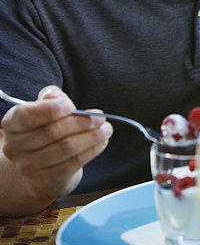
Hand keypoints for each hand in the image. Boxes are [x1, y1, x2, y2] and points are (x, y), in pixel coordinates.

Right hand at [1, 85, 112, 202]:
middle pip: (52, 132)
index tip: (70, 106)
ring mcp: (28, 167)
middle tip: (101, 117)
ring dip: (91, 137)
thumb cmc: (46, 127)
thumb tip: (54, 97)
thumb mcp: (47, 107)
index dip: (49, 110)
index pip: (27, 116)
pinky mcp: (44, 181)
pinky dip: (91, 151)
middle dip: (82, 122)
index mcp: (13, 123)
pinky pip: (72, 164)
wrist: (41, 164)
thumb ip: (52, 97)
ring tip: (106, 129)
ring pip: (66, 148)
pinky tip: (101, 143)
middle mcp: (15, 147)